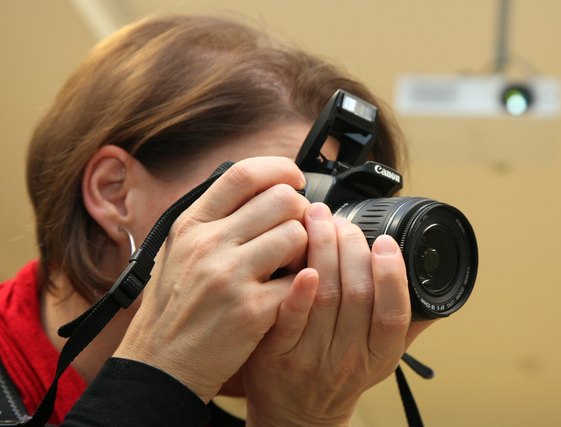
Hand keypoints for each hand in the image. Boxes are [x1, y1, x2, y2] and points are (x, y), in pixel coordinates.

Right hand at [114, 157, 310, 401]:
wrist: (161, 364)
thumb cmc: (175, 307)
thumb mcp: (180, 251)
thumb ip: (215, 219)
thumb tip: (261, 188)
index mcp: (192, 224)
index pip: (243, 174)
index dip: (278, 169)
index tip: (293, 179)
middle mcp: (209, 244)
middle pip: (281, 199)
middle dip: (300, 212)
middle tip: (295, 231)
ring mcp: (230, 276)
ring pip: (297, 235)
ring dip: (305, 249)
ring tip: (290, 265)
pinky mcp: (252, 309)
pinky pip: (300, 280)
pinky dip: (302, 285)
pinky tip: (286, 294)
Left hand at [243, 202, 433, 426]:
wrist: (296, 414)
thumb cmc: (340, 378)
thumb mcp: (381, 359)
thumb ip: (404, 327)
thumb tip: (437, 298)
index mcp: (379, 354)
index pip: (394, 313)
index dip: (392, 275)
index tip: (386, 242)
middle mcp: (349, 357)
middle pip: (358, 294)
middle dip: (352, 247)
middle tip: (343, 220)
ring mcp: (313, 356)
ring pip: (326, 295)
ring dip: (324, 249)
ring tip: (319, 218)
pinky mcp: (278, 353)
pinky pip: (291, 318)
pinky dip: (299, 290)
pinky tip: (302, 263)